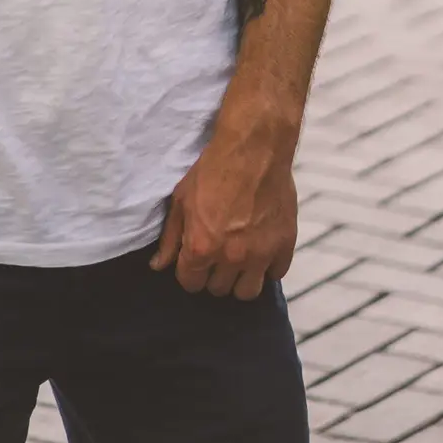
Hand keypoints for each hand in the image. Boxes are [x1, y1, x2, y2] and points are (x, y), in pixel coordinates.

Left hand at [150, 130, 296, 300]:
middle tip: (216, 254)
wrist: (253, 149)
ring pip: (248, 293)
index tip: (193, 259)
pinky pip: (275, 274)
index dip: (189, 271)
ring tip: (238, 260)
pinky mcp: (284, 246)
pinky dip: (267, 266)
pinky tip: (260, 248)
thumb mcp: (181, 199)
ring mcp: (260, 255)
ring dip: (240, 279)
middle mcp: (231, 258)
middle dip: (213, 274)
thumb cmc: (212, 170)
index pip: (190, 284)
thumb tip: (158, 265)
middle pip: (218, 290)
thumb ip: (170, 237)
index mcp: (202, 248)